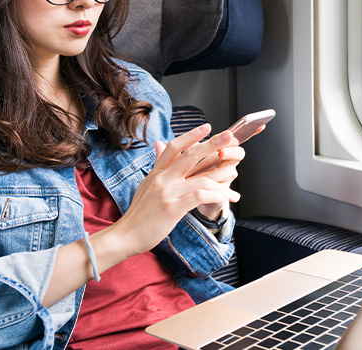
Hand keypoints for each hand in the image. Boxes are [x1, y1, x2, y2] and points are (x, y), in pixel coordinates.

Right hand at [104, 124, 241, 259]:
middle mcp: (161, 178)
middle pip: (191, 155)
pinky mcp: (172, 208)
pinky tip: (227, 198)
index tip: (207, 127)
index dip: (191, 135)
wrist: (126, 235)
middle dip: (213, 144)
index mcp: (156, 172)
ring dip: (223, 182)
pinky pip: (200, 197)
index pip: (174, 146)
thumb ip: (157, 165)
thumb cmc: (139, 213)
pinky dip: (217, 196)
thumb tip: (159, 144)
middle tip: (231, 137)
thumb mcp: (147, 184)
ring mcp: (166, 193)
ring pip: (201, 179)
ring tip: (234, 187)